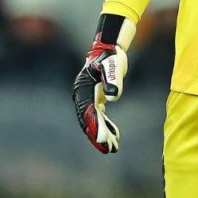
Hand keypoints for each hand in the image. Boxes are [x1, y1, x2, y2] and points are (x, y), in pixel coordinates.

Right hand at [72, 14, 134, 152]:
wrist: (110, 47)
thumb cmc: (111, 55)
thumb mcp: (113, 65)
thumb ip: (113, 80)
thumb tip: (114, 97)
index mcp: (83, 89)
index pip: (88, 113)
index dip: (96, 127)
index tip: (103, 140)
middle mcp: (82, 95)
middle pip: (88, 120)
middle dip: (97, 136)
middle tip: (108, 150)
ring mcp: (88, 97)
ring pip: (93, 120)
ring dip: (102, 134)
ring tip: (113, 148)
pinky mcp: (96, 97)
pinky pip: (99, 116)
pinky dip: (106, 126)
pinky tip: (115, 135)